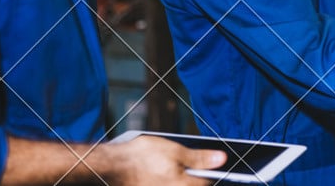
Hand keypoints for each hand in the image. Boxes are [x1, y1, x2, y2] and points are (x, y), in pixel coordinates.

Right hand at [108, 135, 226, 185]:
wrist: (113, 166)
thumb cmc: (142, 157)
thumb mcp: (175, 151)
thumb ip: (200, 158)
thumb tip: (221, 159)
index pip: (207, 182)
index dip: (205, 170)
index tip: (200, 163)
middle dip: (189, 176)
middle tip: (175, 163)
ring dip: (176, 178)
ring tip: (162, 168)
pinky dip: (164, 181)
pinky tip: (155, 174)